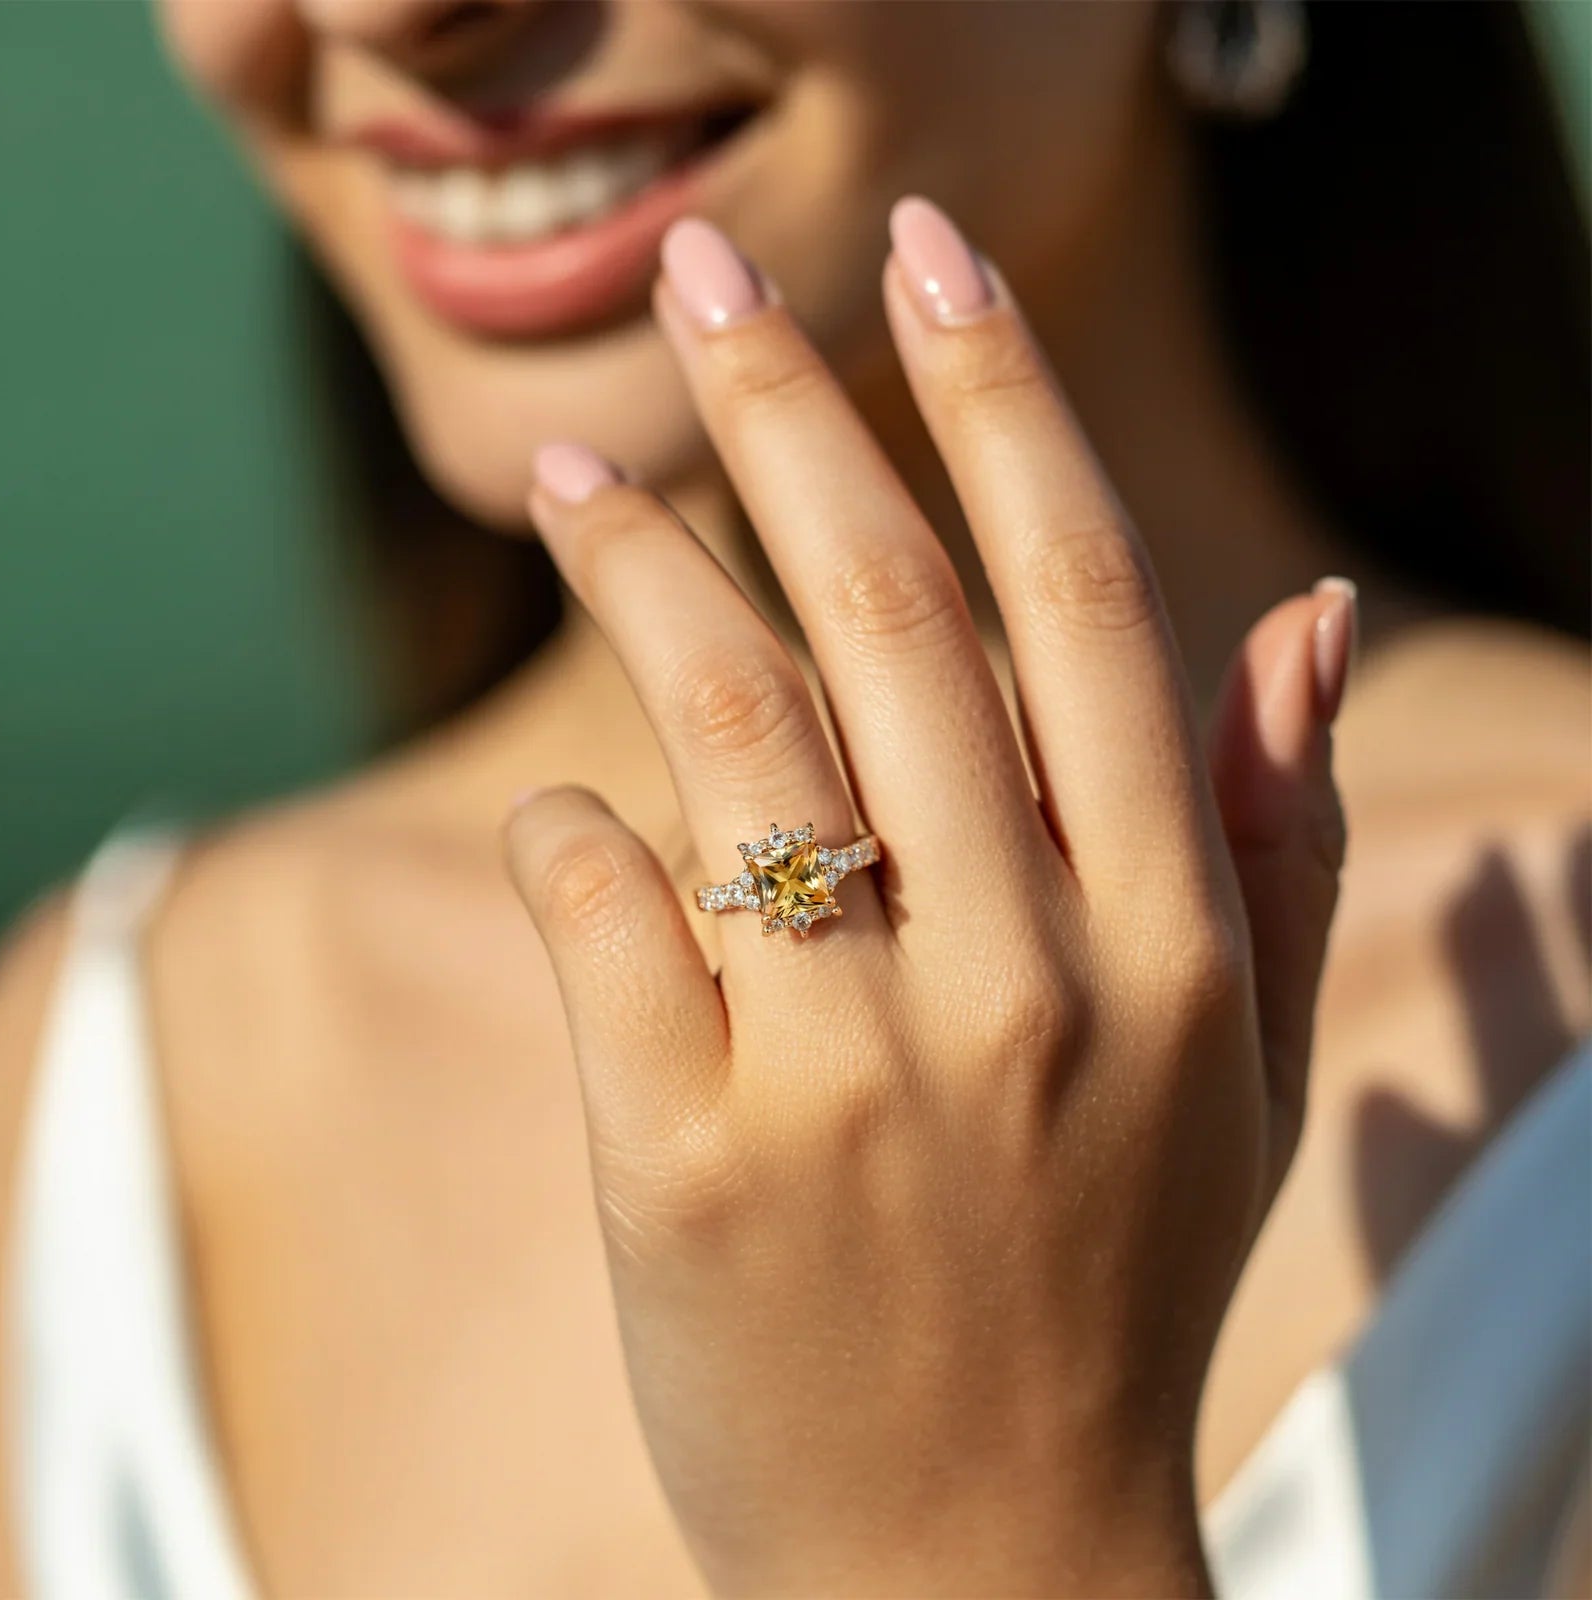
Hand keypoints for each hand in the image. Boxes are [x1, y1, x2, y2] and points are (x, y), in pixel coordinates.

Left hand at [508, 200, 1351, 1597]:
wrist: (970, 1566)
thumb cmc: (1100, 1286)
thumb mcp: (1231, 1070)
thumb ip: (1274, 832)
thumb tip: (1305, 606)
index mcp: (1164, 941)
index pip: (1089, 599)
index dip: (999, 399)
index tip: (930, 254)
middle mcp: (1022, 984)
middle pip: (890, 619)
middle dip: (790, 411)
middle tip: (709, 277)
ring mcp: (851, 1074)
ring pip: (727, 735)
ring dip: (639, 571)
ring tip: (568, 475)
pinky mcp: (688, 1160)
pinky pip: (603, 906)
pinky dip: (567, 832)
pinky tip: (569, 815)